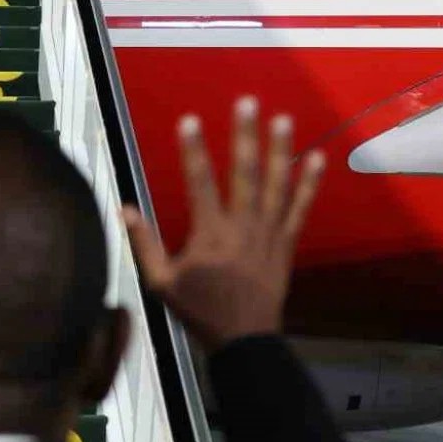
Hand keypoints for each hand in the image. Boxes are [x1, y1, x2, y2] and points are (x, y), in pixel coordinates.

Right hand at [123, 95, 324, 349]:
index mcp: (210, 235)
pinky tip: (317, 159)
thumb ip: (144, 243)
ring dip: (280, 150)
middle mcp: (242, 227)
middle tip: (248, 102)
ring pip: (276, 184)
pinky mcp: (285, 243)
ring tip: (283, 118)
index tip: (190, 120)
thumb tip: (125, 208)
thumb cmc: (199, 311)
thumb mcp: (161, 283)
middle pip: (245, 173)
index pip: (200, 183)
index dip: (194, 150)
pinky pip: (299, 208)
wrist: (243, 339)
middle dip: (245, 135)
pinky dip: (308, 184)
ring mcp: (268, 233)